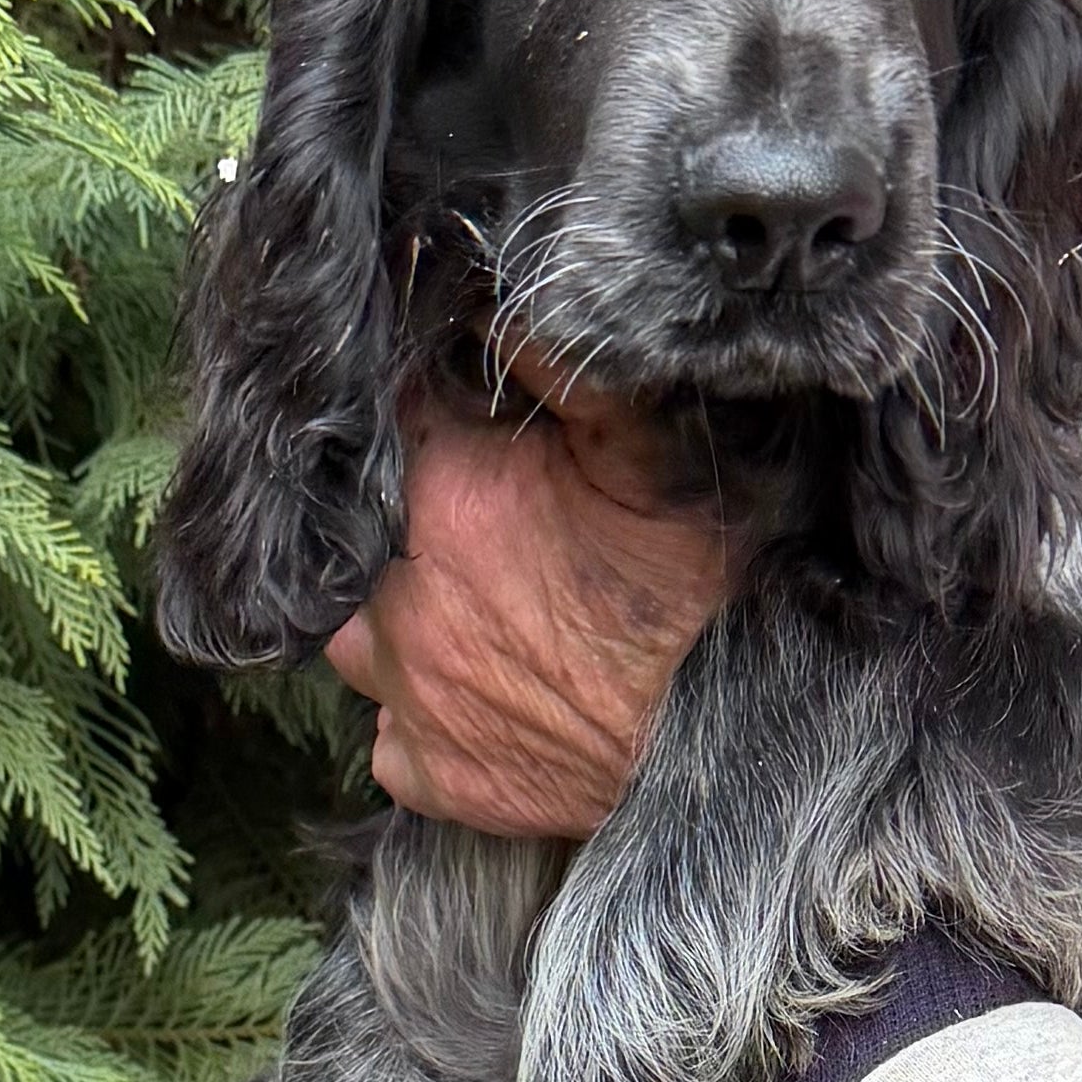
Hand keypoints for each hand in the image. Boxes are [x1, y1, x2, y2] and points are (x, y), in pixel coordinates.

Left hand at [323, 373, 738, 836]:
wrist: (726, 736)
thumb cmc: (694, 590)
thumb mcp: (650, 448)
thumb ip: (568, 368)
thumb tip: (501, 306)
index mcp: (439, 494)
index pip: (384, 422)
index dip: (420, 417)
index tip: (459, 421)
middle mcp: (395, 597)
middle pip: (361, 536)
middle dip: (404, 522)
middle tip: (477, 525)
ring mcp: (407, 693)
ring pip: (355, 637)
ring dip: (394, 617)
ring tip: (464, 608)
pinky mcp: (431, 775)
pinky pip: (389, 738)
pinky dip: (417, 717)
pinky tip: (473, 692)